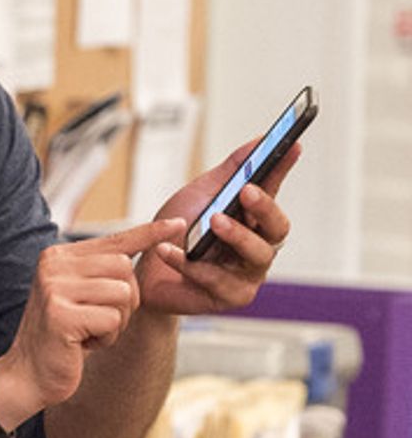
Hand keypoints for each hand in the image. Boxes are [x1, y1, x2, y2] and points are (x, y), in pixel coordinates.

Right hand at [0, 218, 184, 417]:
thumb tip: (151, 244)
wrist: (28, 374)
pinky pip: (112, 320)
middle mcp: (54, 265)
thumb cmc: (62, 336)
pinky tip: (83, 344)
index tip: (178, 223)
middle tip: (99, 320)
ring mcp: (55, 288)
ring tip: (89, 332)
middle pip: (124, 268)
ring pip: (123, 294)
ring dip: (116, 322)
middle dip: (126, 300)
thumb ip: (104, 271)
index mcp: (59, 256)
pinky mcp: (60, 315)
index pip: (114, 241)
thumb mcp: (80, 295)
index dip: (149, 233)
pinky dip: (107, 338)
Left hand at [137, 139, 296, 316]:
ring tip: (213, 221)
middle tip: (246, 191)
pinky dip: (191, 264)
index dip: (284, 169)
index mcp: (253, 219)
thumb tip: (260, 140)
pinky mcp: (230, 296)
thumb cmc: (176, 233)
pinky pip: (217, 280)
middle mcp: (258, 245)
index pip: (274, 190)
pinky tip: (168, 250)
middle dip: (265, 207)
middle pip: (277, 227)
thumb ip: (231, 171)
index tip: (292, 144)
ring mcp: (248, 273)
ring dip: (236, 235)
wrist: (145, 274)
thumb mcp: (200, 194)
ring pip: (257, 255)